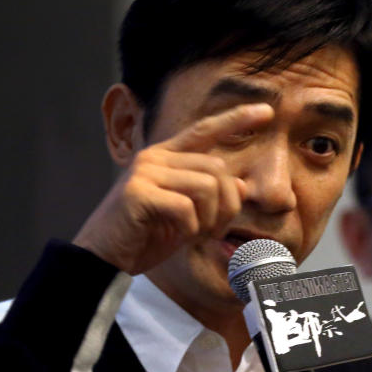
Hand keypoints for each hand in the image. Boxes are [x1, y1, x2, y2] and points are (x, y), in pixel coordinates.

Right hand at [73, 103, 272, 273]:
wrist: (104, 259)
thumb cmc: (145, 237)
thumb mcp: (188, 217)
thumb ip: (212, 198)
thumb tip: (241, 185)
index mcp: (166, 158)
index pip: (204, 130)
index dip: (236, 119)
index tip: (267, 112)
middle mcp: (155, 158)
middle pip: (218, 168)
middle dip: (228, 206)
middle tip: (214, 231)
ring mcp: (145, 173)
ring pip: (207, 186)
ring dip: (211, 218)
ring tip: (198, 234)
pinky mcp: (137, 193)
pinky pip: (187, 207)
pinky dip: (192, 228)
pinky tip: (179, 236)